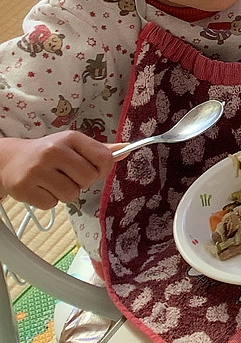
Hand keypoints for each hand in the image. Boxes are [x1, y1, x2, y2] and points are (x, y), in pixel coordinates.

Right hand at [0, 131, 114, 209]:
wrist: (11, 160)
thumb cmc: (49, 153)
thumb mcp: (74, 145)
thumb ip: (100, 150)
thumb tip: (127, 149)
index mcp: (71, 138)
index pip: (104, 158)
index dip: (103, 169)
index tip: (95, 170)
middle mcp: (54, 151)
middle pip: (89, 178)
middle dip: (83, 182)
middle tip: (69, 176)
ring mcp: (37, 170)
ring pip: (71, 194)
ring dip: (66, 193)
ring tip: (54, 182)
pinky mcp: (24, 188)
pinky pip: (52, 204)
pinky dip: (50, 200)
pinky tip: (41, 188)